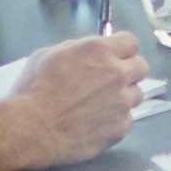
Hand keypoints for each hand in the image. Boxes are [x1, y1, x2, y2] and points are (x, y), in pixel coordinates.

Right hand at [0, 29, 150, 169]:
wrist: (30, 128)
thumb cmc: (32, 91)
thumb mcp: (47, 55)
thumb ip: (77, 50)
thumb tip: (88, 52)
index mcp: (99, 51)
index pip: (130, 42)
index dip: (122, 49)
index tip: (116, 55)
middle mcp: (116, 74)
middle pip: (141, 67)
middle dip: (129, 71)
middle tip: (111, 80)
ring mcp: (121, 102)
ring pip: (136, 95)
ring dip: (123, 97)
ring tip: (100, 105)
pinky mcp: (120, 128)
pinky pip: (127, 120)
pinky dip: (115, 121)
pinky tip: (96, 123)